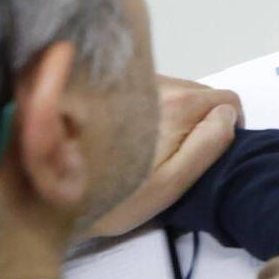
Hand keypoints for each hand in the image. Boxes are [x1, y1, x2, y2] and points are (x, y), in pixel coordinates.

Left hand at [87, 76, 242, 238]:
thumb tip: (227, 115)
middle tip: (175, 154)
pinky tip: (130, 136)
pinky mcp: (113, 86)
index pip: (227, 100)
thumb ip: (209, 145)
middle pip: (202, 93)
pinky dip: (150, 109)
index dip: (227, 127)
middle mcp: (157, 84)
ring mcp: (134, 82)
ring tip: (150, 148)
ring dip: (174, 114)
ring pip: (176, 90)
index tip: (209, 150)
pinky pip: (150, 91)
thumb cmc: (114, 197)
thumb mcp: (171, 184)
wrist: (51, 192)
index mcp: (178, 105)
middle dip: (199, 119)